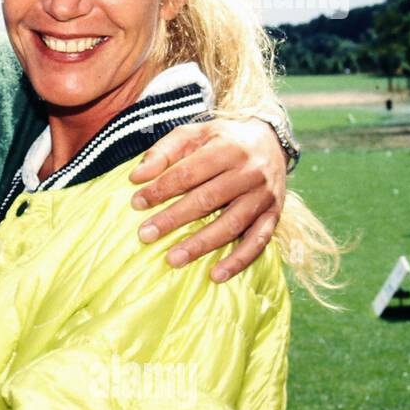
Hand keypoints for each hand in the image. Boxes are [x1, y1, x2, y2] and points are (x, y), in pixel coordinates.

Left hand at [127, 117, 286, 281]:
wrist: (269, 140)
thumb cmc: (222, 139)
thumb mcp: (192, 133)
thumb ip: (163, 152)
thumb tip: (135, 177)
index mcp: (227, 149)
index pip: (188, 172)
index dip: (161, 189)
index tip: (136, 203)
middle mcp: (249, 172)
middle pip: (208, 199)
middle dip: (174, 219)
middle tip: (145, 235)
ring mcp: (264, 196)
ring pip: (231, 224)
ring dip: (201, 245)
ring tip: (172, 259)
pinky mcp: (273, 215)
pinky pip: (258, 242)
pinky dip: (238, 261)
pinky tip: (216, 275)